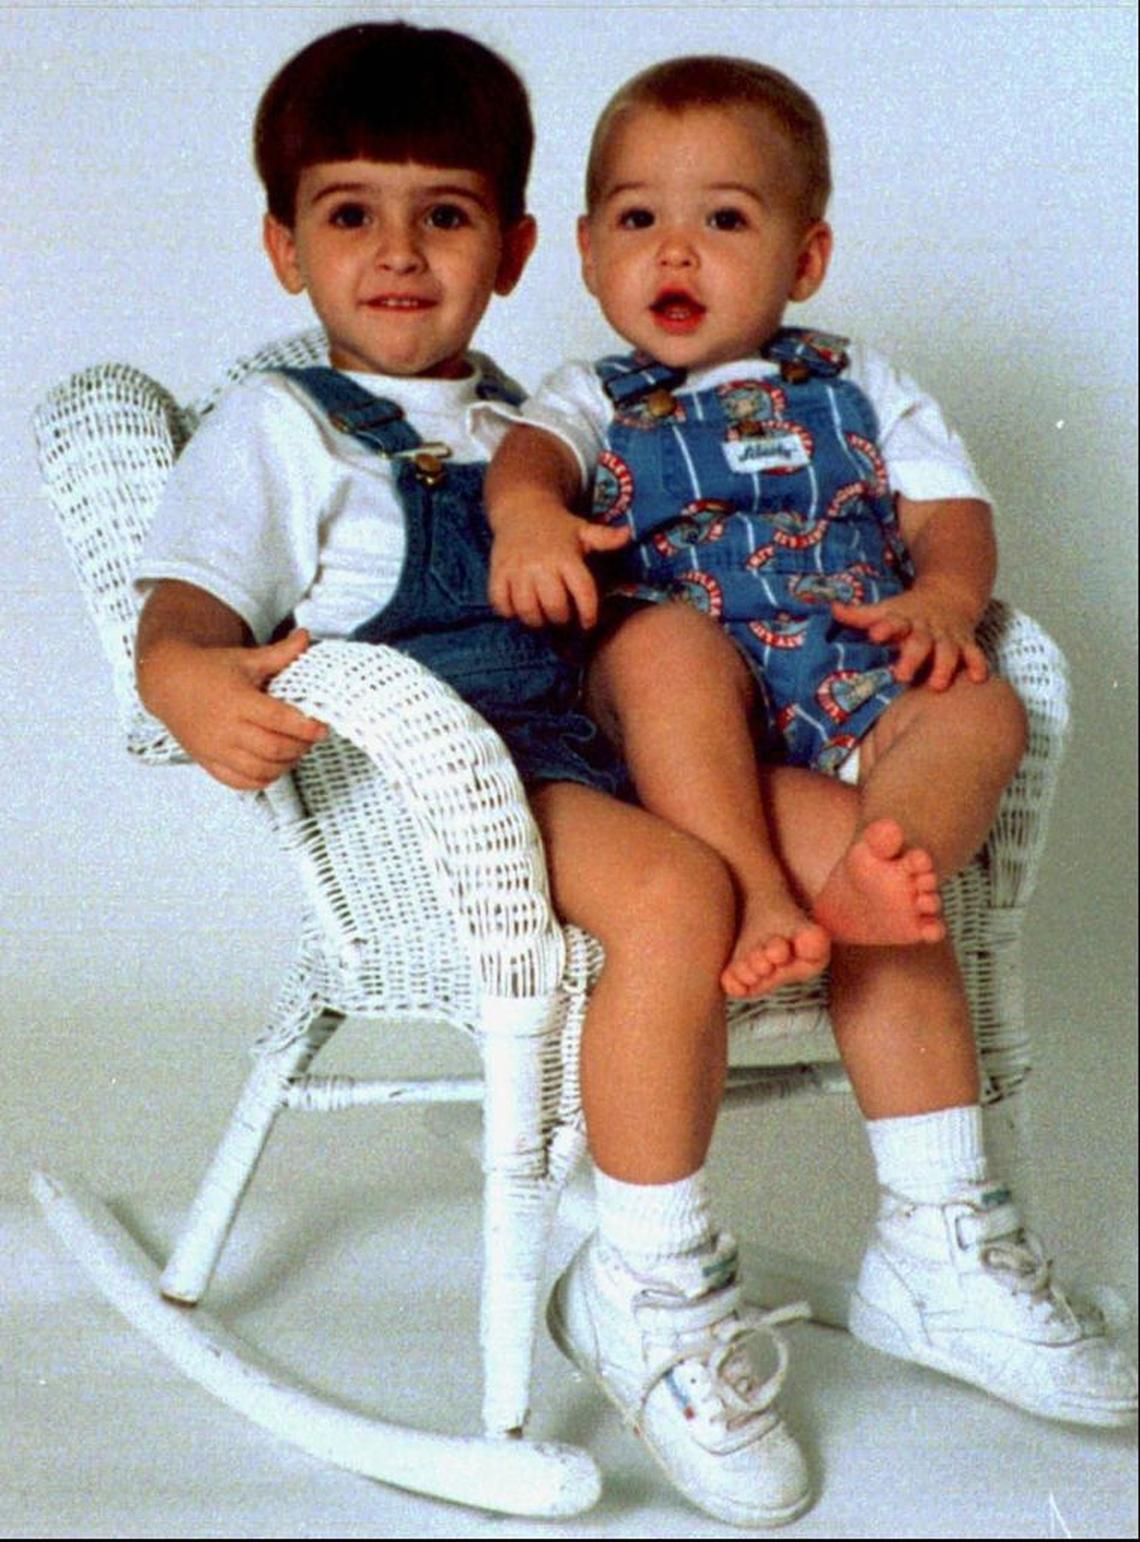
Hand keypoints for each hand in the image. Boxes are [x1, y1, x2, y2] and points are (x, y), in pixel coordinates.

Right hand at [142, 628, 327, 788]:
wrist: (168, 681)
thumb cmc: (210, 670)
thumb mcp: (246, 659)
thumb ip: (280, 653)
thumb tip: (305, 637)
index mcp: (237, 700)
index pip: (278, 719)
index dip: (305, 727)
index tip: (321, 728)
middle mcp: (225, 728)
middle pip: (273, 748)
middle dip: (300, 746)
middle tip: (310, 738)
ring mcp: (215, 749)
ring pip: (260, 770)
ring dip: (285, 764)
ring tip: (295, 751)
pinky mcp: (208, 761)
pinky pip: (241, 782)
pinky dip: (263, 779)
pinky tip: (273, 765)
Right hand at [489, 503, 629, 628]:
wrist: (521, 506)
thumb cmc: (557, 525)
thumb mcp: (583, 530)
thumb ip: (605, 538)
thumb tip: (629, 534)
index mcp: (566, 557)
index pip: (583, 592)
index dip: (588, 613)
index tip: (587, 623)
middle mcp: (542, 565)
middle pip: (554, 607)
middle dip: (561, 619)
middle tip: (562, 618)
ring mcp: (517, 569)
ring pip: (526, 609)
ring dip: (535, 620)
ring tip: (541, 617)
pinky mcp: (498, 572)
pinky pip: (500, 604)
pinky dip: (508, 611)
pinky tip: (517, 608)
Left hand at [831, 580, 988, 690]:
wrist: (949, 594)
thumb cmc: (909, 611)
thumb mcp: (885, 609)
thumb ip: (860, 615)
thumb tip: (832, 609)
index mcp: (905, 620)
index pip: (893, 622)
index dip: (885, 627)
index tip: (875, 634)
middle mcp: (927, 629)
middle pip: (920, 642)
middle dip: (912, 658)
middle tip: (901, 676)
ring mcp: (948, 637)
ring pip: (948, 651)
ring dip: (945, 667)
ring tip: (937, 686)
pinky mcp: (965, 644)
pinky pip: (974, 654)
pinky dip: (978, 665)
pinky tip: (978, 679)